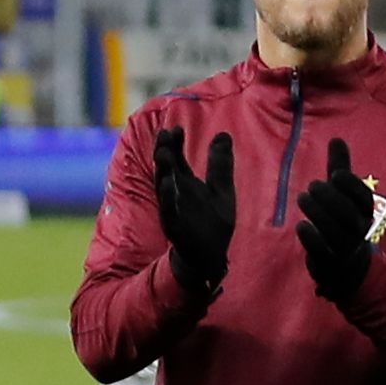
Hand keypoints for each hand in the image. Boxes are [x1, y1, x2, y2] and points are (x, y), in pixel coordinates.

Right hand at [150, 124, 235, 301]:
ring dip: (162, 171)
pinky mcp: (175, 227)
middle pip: (167, 169)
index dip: (175, 143)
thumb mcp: (222, 189)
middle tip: (164, 134)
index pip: (177, 158)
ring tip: (163, 154)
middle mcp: (176, 194)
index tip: (175, 127)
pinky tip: (169, 185)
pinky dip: (168, 199)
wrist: (210, 256)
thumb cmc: (213, 223)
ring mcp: (173, 210)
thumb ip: (220, 164)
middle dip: (164, 152)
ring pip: (164, 188)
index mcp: (186, 183)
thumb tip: (223, 133)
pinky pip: (169, 211)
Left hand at [292, 137, 376, 300]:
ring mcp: (344, 249)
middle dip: (331, 198)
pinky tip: (301, 225)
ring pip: (336, 232)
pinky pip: (323, 252)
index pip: (363, 199)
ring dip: (318, 214)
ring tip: (303, 198)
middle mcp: (358, 231)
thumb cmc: (341, 221)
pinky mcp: (329, 263)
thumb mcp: (341, 195)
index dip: (351, 186)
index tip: (335, 174)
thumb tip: (336, 139)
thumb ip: (339, 168)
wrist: (346, 266)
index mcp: (364, 213)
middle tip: (312, 186)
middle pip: (349, 215)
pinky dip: (312, 239)